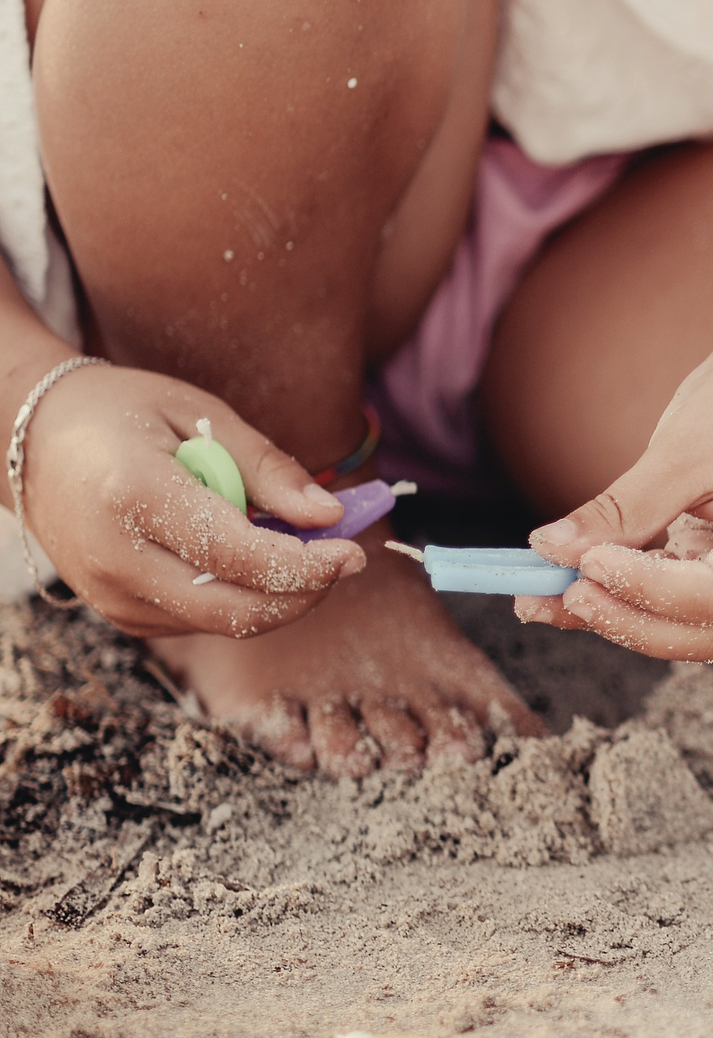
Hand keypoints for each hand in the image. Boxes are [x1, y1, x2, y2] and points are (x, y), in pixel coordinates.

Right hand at [16, 363, 359, 636]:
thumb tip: (330, 515)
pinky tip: (252, 558)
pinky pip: (200, 621)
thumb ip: (266, 468)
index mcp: (132, 496)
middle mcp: (114, 558)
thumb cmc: (123, 415)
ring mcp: (110, 595)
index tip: (353, 552)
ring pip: (221, 623)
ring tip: (298, 546)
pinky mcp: (118, 614)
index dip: (304, 564)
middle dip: (303, 592)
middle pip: (233, 609)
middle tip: (345, 559)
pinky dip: (242, 598)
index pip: (234, 555)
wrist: (34, 441)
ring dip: (278, 596)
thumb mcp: (199, 414)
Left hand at [518, 326, 712, 659]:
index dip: (645, 589)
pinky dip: (635, 601)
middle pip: (712, 634)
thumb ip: (623, 509)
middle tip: (558, 594)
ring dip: (624, 620)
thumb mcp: (684, 446)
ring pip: (699, 633)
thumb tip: (551, 552)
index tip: (583, 564)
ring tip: (544, 599)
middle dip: (630, 622)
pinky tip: (575, 587)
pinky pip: (690, 607)